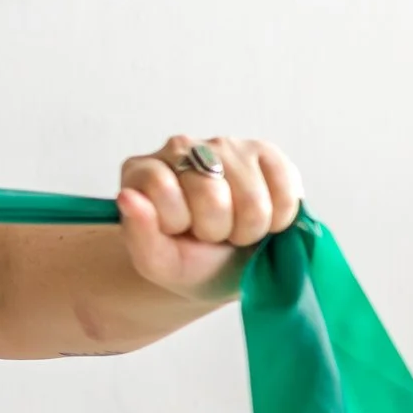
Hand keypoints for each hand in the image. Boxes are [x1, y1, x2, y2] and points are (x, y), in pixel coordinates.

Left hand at [115, 135, 304, 300]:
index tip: (176, 232)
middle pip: (211, 194)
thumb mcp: (156, 261)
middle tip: (209, 235)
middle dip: (214, 230)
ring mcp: (225, 146)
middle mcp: (181, 147)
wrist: (223, 267)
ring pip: (252, 198)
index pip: (162, 186)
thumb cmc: (185, 260)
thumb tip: (127, 196)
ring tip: (232, 228)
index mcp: (142, 170)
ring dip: (247, 228)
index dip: (176, 222)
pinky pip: (285, 189)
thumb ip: (138, 233)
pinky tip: (260, 218)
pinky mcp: (265, 152)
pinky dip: (278, 218)